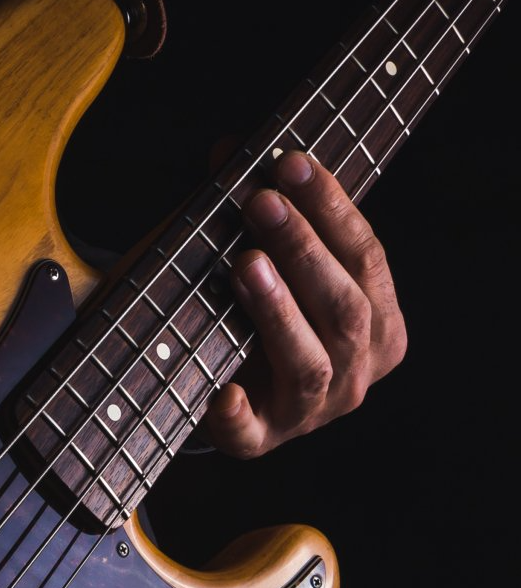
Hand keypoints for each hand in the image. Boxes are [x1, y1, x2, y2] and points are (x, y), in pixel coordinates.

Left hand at [203, 150, 406, 455]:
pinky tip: (222, 391)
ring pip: (310, 365)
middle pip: (346, 311)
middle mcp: (354, 373)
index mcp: (376, 325)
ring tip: (246, 265)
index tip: (291, 161)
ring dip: (280, 312)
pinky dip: (236, 412)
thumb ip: (255, 208)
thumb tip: (229, 146)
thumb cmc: (249, 315)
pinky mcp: (255, 441)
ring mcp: (308, 413)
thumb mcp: (262, 257)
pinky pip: (249, 433)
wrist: (210, 390)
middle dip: (306, 252)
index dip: (332, 208)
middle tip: (263, 204)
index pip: (367, 258)